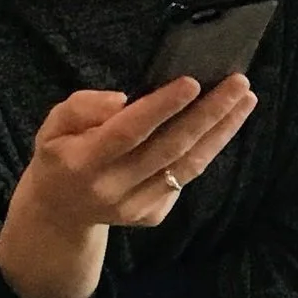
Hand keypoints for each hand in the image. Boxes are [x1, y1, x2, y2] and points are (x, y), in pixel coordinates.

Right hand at [0, 73, 256, 297]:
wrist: (60, 212)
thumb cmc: (61, 155)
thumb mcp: (52, 126)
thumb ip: (81, 108)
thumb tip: (122, 100)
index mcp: (83, 162)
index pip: (128, 132)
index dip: (161, 108)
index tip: (192, 82)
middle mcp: (113, 188)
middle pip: (170, 147)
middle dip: (209, 113)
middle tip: (238, 83)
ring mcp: (136, 206)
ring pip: (188, 165)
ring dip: (221, 131)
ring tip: (245, 100)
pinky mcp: (153, 215)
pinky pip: (185, 178)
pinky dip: (207, 149)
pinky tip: (224, 124)